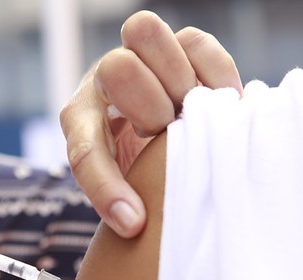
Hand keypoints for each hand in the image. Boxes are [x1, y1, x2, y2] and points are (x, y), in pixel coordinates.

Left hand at [61, 11, 241, 237]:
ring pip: (145, 33)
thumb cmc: (141, 168)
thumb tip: (136, 224)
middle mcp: (104, 81)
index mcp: (81, 120)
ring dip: (177, 81)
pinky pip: (195, 41)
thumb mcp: (127, 186)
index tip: (134, 224)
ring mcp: (141, 57)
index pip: (85, 152)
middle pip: (117, 68)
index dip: (108, 190)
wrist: (166, 136)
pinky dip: (214, 74)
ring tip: (191, 113)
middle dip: (150, 107)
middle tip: (166, 132)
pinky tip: (221, 103)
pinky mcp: (181, 46)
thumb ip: (127, 196)